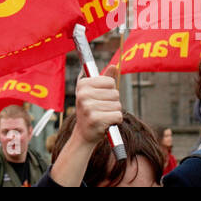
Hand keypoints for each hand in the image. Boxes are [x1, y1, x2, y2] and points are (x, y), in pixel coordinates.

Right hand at [48, 65, 122, 186]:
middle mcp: (83, 94)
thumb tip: (114, 66)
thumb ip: (105, 78)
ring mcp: (88, 107)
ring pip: (118, 105)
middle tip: (102, 109)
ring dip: (114, 112)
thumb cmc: (91, 110)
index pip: (110, 81)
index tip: (100, 97)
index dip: (110, 90)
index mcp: (82, 84)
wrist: (84, 134)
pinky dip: (116, 120)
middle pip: (115, 93)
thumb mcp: (94, 92)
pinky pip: (118, 116)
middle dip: (113, 102)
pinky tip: (106, 123)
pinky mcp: (96, 119)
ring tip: (103, 116)